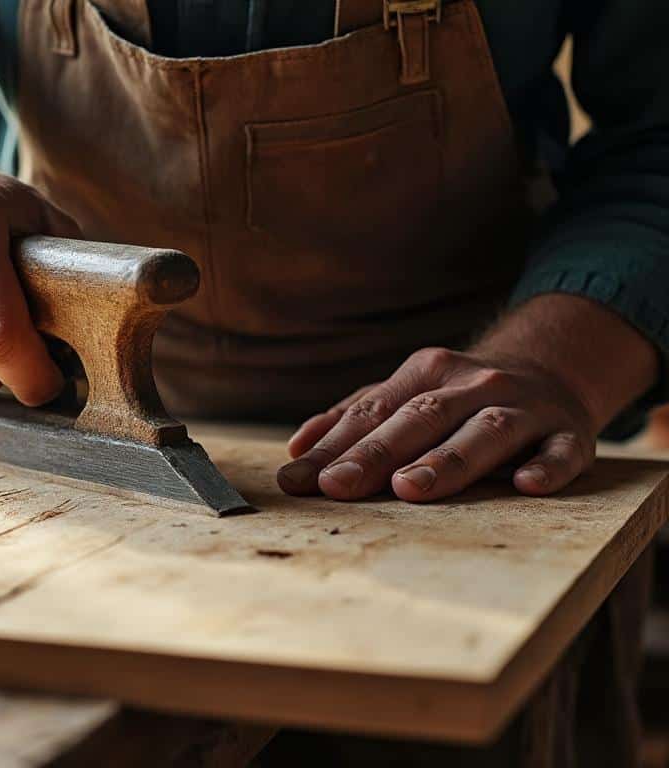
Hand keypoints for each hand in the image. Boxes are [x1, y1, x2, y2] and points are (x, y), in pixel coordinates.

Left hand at [277, 347, 598, 500]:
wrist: (554, 370)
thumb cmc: (460, 397)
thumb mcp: (408, 394)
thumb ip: (354, 418)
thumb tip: (297, 449)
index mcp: (427, 373)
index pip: (374, 411)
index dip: (334, 446)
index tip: (297, 479)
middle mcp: (474, 384)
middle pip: (420, 418)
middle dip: (376, 454)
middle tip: (338, 486)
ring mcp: (524, 407)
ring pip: (484, 432)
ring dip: (447, 460)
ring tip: (410, 488)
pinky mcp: (571, 433)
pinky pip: (562, 450)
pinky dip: (546, 466)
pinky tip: (527, 485)